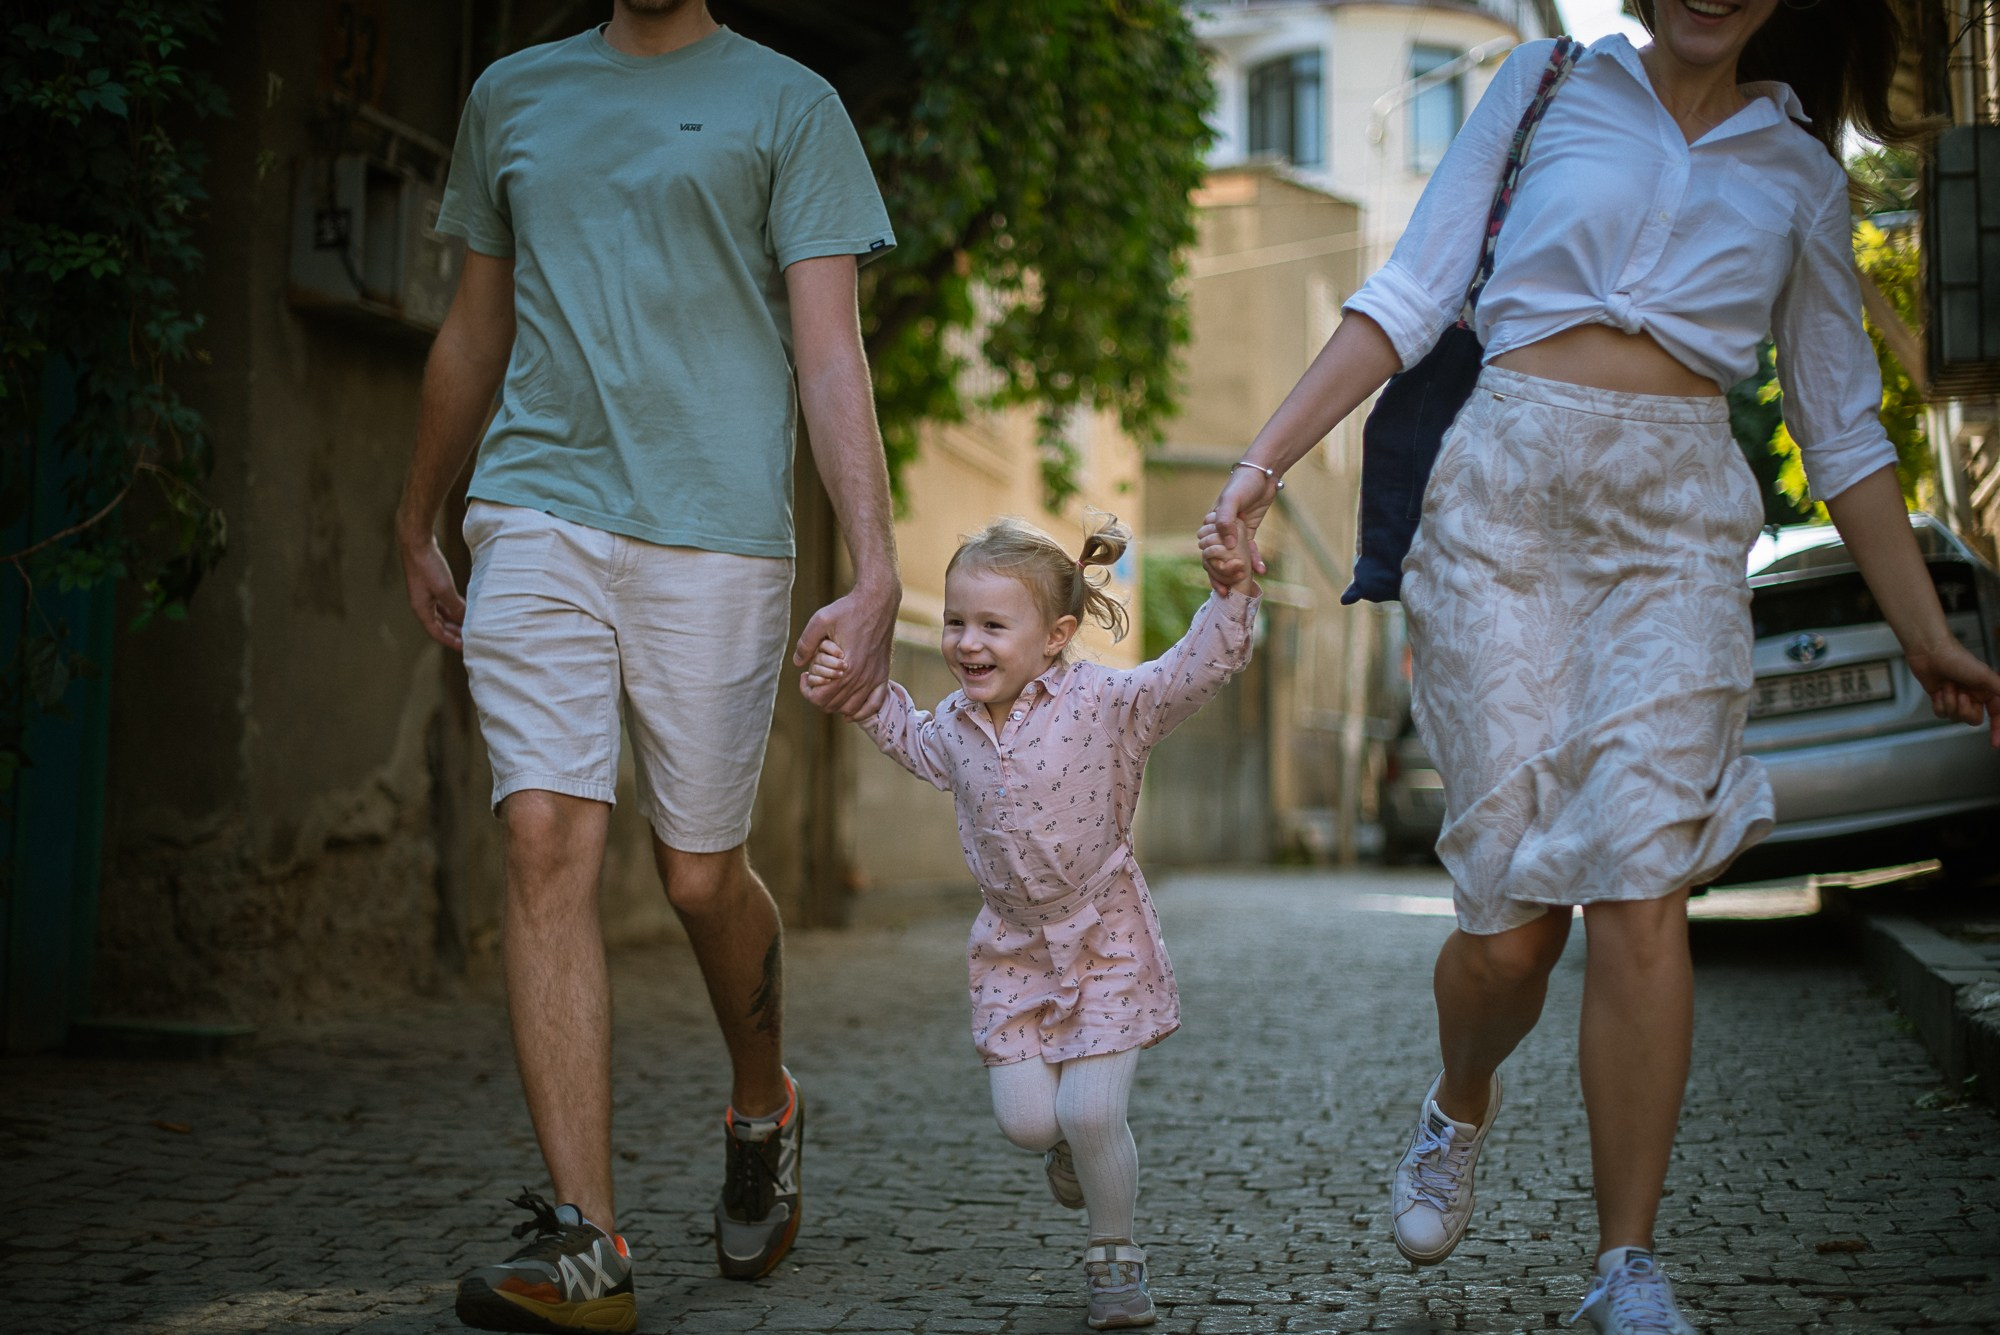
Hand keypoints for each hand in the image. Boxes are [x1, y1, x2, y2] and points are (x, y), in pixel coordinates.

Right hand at [401, 535, 465, 650]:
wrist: (416, 542)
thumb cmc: (427, 565)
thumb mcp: (445, 590)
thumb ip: (456, 607)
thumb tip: (467, 621)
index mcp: (421, 609)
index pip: (437, 633)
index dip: (451, 641)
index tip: (466, 647)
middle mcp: (421, 604)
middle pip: (439, 625)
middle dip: (454, 633)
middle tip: (471, 639)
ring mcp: (425, 594)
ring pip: (442, 614)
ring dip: (455, 621)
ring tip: (470, 626)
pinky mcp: (430, 585)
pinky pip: (443, 603)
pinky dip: (454, 609)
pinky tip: (465, 608)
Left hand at [794, 580, 896, 719]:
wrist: (877, 601)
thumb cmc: (848, 609)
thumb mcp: (820, 621)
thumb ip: (805, 644)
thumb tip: (797, 663)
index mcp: (844, 669)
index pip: (820, 698)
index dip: (806, 691)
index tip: (803, 676)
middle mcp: (860, 678)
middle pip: (833, 705)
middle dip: (818, 696)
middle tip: (814, 680)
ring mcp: (873, 678)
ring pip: (851, 708)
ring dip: (836, 704)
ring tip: (828, 689)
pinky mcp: (883, 674)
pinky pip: (875, 704)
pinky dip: (862, 712)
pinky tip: (850, 712)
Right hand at [1208, 464, 1278, 587]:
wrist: (1263, 474)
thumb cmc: (1243, 484)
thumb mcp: (1231, 500)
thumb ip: (1225, 521)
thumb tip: (1227, 546)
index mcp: (1211, 524)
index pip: (1207, 551)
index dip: (1212, 568)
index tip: (1220, 582)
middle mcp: (1220, 531)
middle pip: (1218, 559)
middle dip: (1224, 576)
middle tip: (1230, 592)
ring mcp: (1235, 533)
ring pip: (1234, 558)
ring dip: (1239, 572)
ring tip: (1245, 587)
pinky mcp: (1248, 532)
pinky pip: (1249, 550)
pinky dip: (1255, 560)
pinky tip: (1262, 571)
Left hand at [1906, 637, 1999, 746]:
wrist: (1931, 652)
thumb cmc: (1958, 659)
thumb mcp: (1985, 676)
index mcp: (1987, 691)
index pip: (1997, 715)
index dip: (1998, 730)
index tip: (1995, 744)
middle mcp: (1973, 696)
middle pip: (1973, 719)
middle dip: (1964, 710)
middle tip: (1961, 694)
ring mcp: (1956, 697)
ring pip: (1955, 717)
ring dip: (1950, 702)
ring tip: (1948, 686)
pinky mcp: (1941, 698)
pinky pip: (1942, 713)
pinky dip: (1939, 703)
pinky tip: (1939, 690)